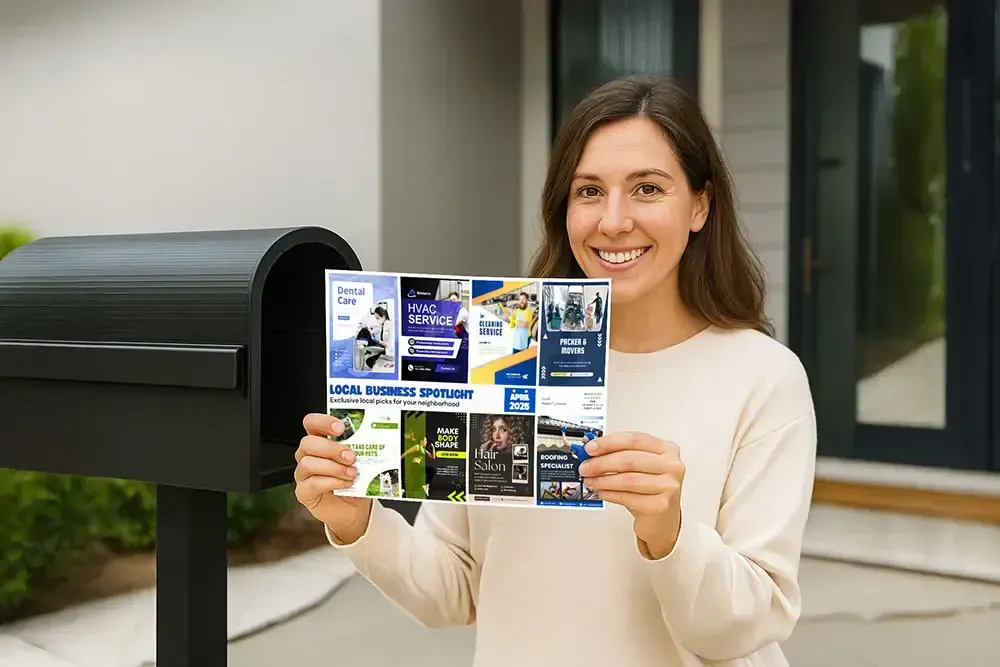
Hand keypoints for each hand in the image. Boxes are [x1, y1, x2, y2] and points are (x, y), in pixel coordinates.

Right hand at [294, 414, 372, 544]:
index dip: (322, 422)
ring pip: (308, 463)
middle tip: (351, 456)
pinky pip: (312, 484)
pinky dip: (331, 482)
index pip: (312, 423)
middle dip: (331, 448)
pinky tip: (345, 484)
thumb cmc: (355, 480)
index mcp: (320, 440)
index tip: (340, 427)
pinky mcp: (304, 492)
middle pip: (308, 443)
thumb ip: (361, 449)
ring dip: (334, 467)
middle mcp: (308, 455)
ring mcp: (303, 474)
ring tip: (352, 473)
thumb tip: (374, 440)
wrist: (355, 508)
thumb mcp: (361, 461)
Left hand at [578, 432, 684, 558]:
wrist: (663, 517)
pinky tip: (601, 491)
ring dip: (603, 480)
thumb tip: (593, 451)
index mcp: (667, 448)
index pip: (634, 439)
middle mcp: (672, 466)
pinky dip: (610, 494)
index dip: (609, 442)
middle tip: (586, 466)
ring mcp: (668, 486)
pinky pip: (627, 497)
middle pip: (629, 459)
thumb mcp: (641, 465)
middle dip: (602, 463)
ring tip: (590, 480)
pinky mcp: (660, 505)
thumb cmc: (650, 487)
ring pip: (627, 479)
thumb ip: (621, 454)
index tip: (591, 448)